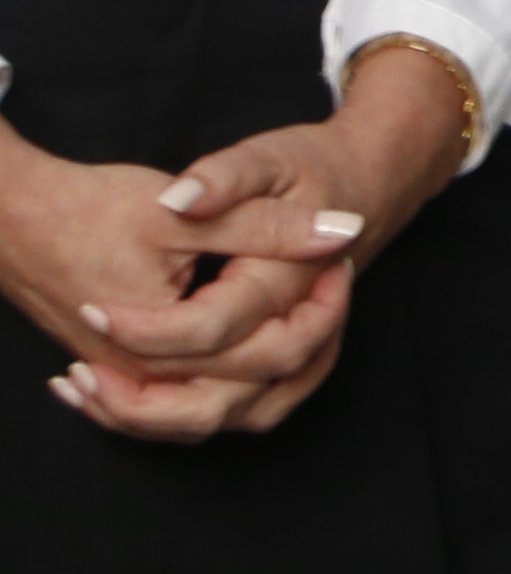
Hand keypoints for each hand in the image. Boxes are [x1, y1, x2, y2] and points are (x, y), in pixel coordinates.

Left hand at [61, 42, 469, 439]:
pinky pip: (246, 411)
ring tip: (97, 392)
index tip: (92, 310)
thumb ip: (222, 178)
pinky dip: (191, 417)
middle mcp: (300, 324)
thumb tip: (177, 199)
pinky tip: (140, 399)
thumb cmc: (311, 166)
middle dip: (142, 390)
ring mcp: (304, 350)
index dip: (144, 328)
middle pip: (221, 389)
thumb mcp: (264, 156)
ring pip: (233, 413)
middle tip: (80, 371)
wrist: (366, 182)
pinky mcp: (293, 361)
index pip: (211, 327)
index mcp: (288, 279)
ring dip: (164, 417)